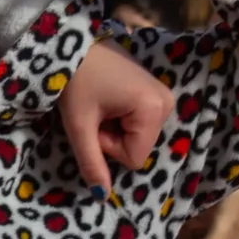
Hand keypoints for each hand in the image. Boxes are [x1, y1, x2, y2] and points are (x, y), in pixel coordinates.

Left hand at [57, 39, 173, 193]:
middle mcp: (167, 102)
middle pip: (138, 147)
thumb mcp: (80, 125)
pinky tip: (108, 97)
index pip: (133, 158)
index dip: (109, 146)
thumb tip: (102, 196)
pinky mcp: (155, 91)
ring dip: (115, 127)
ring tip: (101, 102)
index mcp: (154, 109)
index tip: (95, 120)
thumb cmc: (75, 81)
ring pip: (138, 136)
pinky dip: (121, 116)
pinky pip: (139, 121)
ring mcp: (164, 95)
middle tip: (96, 110)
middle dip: (113, 136)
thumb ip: (92, 162)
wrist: (72, 41)